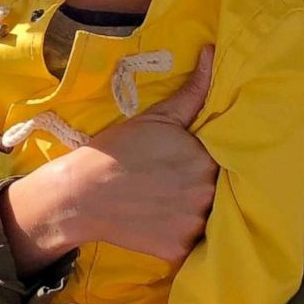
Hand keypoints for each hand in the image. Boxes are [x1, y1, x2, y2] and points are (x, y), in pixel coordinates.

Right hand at [6, 46, 216, 271]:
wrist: (80, 194)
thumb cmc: (117, 151)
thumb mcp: (157, 118)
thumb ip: (192, 92)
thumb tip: (213, 54)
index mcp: (205, 158)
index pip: (223, 162)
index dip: (204, 164)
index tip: (181, 164)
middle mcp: (206, 192)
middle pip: (217, 192)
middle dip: (200, 189)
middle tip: (169, 185)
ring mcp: (193, 223)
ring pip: (207, 220)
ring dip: (193, 215)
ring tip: (164, 207)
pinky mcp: (178, 249)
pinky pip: (192, 246)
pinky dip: (179, 238)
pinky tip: (158, 226)